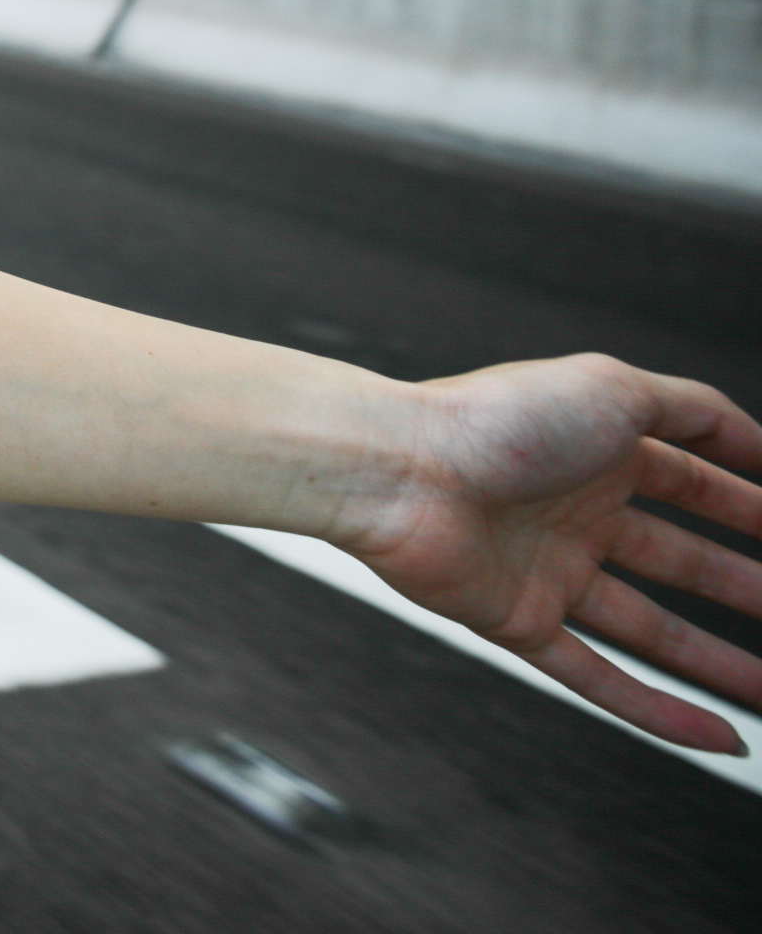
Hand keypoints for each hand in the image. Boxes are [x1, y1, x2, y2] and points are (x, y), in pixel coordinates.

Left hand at [338, 355, 761, 754]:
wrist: (397, 472)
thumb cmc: (495, 422)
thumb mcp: (614, 389)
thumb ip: (692, 409)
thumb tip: (757, 434)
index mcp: (595, 451)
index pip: (694, 482)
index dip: (750, 507)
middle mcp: (574, 511)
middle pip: (682, 560)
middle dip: (745, 589)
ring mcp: (547, 570)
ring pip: (653, 630)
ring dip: (718, 664)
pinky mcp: (519, 621)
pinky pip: (600, 677)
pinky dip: (659, 712)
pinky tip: (717, 735)